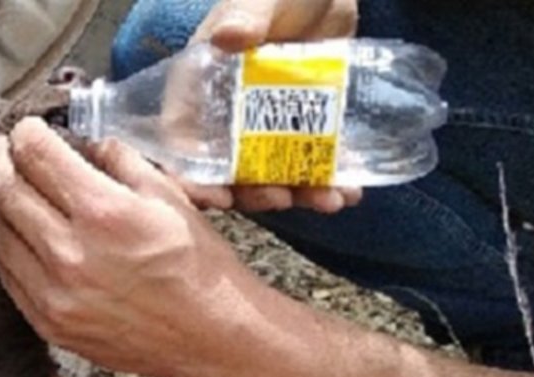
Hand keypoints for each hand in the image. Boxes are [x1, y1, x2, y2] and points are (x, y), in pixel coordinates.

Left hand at [0, 117, 265, 376]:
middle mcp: (69, 253)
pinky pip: (8, 277)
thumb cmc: (199, 267)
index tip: (21, 128)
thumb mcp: (170, 197)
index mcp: (102, 213)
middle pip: (11, 193)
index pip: (39, 157)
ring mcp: (54, 294)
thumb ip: (121, 163)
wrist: (211, 338)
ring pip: (0, 236)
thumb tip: (87, 145)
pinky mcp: (50, 324)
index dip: (23, 134)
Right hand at [184, 0, 360, 213]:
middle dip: (253, 193)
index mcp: (201, 90)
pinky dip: (328, 184)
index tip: (217, 197)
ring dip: (296, 194)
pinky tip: (350, 192)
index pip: (184, 142)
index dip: (194, 177)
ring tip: (328, 200)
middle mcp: (227, 118)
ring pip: (271, 176)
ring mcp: (265, 128)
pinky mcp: (301, 131)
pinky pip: (309, 166)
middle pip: (228, 172)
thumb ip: (245, 14)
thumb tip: (227, 37)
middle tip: (282, 198)